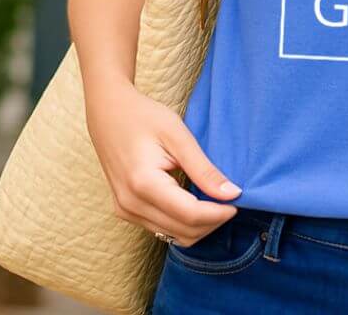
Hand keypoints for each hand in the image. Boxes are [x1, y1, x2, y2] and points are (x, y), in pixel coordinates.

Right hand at [85, 79, 242, 245]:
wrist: (109, 113)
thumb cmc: (144, 116)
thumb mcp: (178, 135)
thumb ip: (203, 168)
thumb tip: (232, 193)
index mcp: (143, 184)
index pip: (190, 215)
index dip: (219, 213)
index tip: (239, 200)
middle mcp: (130, 204)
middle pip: (183, 231)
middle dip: (212, 221)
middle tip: (230, 199)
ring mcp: (125, 210)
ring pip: (172, 235)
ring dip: (199, 225)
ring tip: (215, 200)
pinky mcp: (125, 210)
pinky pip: (161, 228)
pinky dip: (183, 222)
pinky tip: (195, 200)